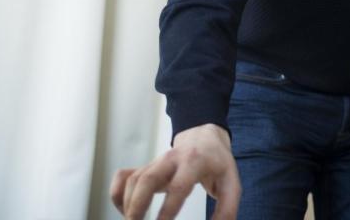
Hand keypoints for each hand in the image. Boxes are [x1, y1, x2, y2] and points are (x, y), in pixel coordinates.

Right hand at [110, 123, 240, 219]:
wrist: (205, 138)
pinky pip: (123, 176)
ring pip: (133, 179)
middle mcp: (171, 159)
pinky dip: (117, 194)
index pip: (178, 186)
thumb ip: (227, 209)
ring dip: (127, 204)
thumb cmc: (218, 164)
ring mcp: (155, 162)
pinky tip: (124, 210)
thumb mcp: (231, 183)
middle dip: (137, 205)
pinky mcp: (145, 166)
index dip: (168, 209)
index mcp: (194, 162)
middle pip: (147, 178)